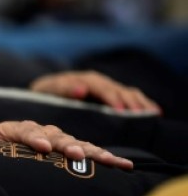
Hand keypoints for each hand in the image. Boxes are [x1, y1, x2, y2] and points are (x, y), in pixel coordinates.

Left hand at [0, 110, 133, 169]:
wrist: (6, 148)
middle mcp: (45, 132)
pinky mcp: (72, 152)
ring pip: (78, 145)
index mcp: (23, 128)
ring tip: (111, 161)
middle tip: (75, 153)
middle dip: (68, 146)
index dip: (36, 138)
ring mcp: (60, 141)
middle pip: (59, 138)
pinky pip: (90, 154)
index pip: (29, 132)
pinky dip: (107, 158)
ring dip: (95, 152)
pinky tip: (125, 165)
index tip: (42, 147)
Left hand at [30, 71, 160, 112]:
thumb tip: (81, 89)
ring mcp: (105, 87)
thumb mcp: (48, 90)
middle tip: (140, 115)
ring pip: (127, 92)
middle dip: (129, 102)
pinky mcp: (109, 95)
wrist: (43, 89)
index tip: (120, 110)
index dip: (111, 98)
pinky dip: (141, 103)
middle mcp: (97, 81)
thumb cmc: (43, 94)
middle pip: (117, 90)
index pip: (100, 88)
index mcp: (83, 80)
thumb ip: (64, 89)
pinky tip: (153, 112)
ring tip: (152, 114)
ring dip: (140, 102)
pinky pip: (128, 96)